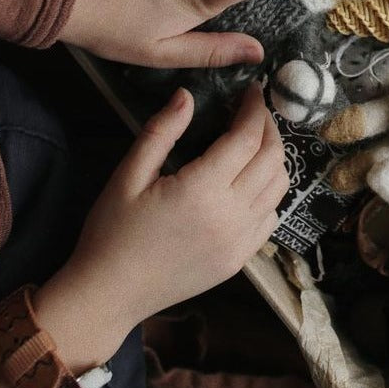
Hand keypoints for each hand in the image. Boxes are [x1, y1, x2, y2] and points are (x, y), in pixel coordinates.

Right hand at [35, 85, 287, 366]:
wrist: (109, 296)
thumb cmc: (112, 232)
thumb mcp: (128, 176)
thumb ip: (161, 132)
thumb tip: (186, 95)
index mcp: (203, 190)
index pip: (247, 138)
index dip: (254, 109)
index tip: (252, 91)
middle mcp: (232, 215)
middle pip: (273, 159)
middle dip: (268, 128)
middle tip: (254, 112)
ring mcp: (241, 241)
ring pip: (279, 188)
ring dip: (274, 158)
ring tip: (255, 142)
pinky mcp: (241, 260)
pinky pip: (271, 217)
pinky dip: (270, 193)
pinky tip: (250, 183)